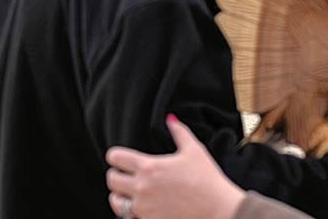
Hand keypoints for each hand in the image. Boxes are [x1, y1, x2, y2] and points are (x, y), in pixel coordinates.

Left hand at [106, 115, 244, 218]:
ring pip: (115, 201)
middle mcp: (141, 187)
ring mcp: (143, 207)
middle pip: (111, 180)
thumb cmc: (206, 179)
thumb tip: (170, 118)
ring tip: (130, 192)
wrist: (215, 209)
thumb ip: (179, 132)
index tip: (120, 157)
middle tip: (125, 174)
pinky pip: (127, 216)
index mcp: (149, 167)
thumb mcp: (194, 150)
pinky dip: (130, 211)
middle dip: (116, 175)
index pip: (116, 158)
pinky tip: (141, 206)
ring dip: (119, 195)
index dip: (115, 155)